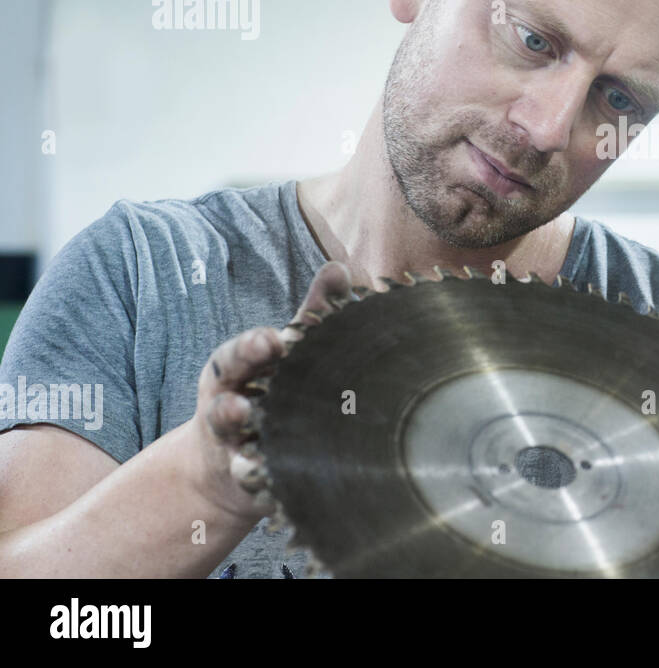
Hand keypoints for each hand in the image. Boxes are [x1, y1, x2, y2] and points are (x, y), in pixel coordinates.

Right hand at [183, 261, 353, 521]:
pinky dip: (260, 480)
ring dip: (239, 433)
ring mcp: (231, 451)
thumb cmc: (267, 393)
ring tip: (246, 428)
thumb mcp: (278, 355)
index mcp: (235, 374)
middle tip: (263, 364)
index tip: (273, 338)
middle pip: (225, 402)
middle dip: (238, 390)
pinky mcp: (247, 484)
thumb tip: (338, 268)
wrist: (225, 469)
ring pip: (232, 445)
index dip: (251, 348)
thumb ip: (308, 315)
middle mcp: (226, 411)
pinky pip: (253, 483)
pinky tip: (272, 479)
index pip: (236, 357)